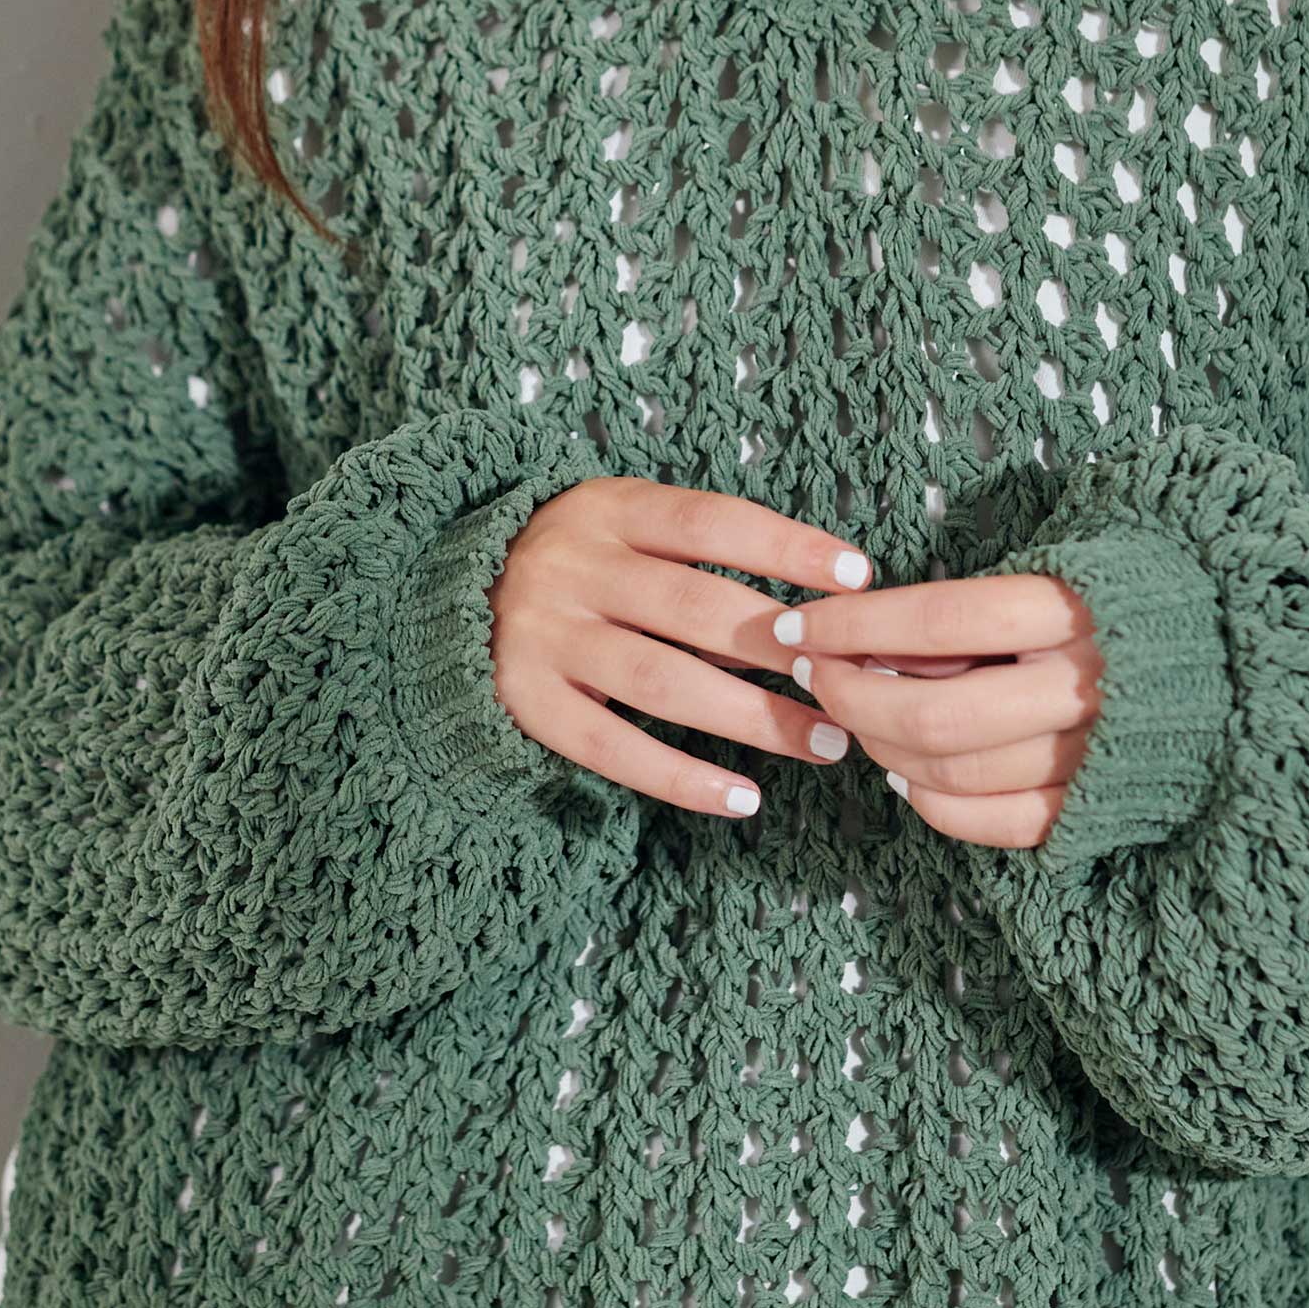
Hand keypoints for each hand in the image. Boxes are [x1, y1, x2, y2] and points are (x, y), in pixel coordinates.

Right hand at [487, 478, 880, 819]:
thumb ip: (697, 558)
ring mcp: (545, 635)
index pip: (710, 522)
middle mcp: (573, 567)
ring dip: (751, 717)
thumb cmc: (577, 563)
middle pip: (692, 608)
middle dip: (781, 649)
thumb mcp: (622, 527)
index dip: (787, 546)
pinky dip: (680, 777)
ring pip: (662, 681)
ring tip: (823, 743)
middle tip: (852, 683)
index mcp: (607, 509)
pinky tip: (742, 798)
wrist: (450, 593)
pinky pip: (612, 747)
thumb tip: (815, 609)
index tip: (857, 576)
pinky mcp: (528, 700)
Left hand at [766, 568, 1102, 848]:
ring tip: (853, 718)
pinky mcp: (1104, 809)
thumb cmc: (1135, 596)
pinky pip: (999, 825)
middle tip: (813, 676)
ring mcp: (1096, 756)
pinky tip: (903, 777)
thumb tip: (874, 631)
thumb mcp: (1067, 564)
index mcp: (1078, 609)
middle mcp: (1089, 685)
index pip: (939, 618)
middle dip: (852, 698)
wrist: (1244, 658)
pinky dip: (936, 806)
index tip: (798, 625)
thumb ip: (978, 602)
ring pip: (956, 772)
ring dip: (882, 748)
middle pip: (934, 713)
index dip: (854, 625)